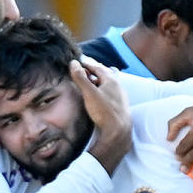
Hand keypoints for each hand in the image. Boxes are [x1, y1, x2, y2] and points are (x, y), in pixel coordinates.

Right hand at [70, 56, 131, 174]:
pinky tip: (99, 93)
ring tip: (90, 79)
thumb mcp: (89, 93)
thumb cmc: (104, 111)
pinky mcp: (119, 105)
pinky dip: (102, 88)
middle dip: (93, 70)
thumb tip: (73, 63)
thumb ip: (81, 78)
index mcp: (111, 80)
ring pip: (107, 83)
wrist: (118, 131)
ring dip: (98, 80)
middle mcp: (118, 85)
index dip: (86, 63)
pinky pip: (109, 92)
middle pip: (104, 73)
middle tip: (84, 67)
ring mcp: (119, 95)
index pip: (97, 67)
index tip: (77, 61)